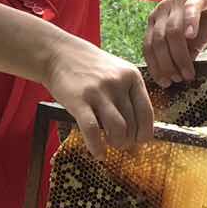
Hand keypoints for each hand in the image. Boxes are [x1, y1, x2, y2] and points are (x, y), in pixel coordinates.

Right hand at [42, 37, 153, 151]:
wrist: (59, 54)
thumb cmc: (91, 68)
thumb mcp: (117, 72)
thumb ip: (129, 95)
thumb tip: (140, 128)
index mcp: (132, 77)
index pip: (147, 112)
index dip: (145, 132)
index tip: (140, 141)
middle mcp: (118, 83)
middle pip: (133, 123)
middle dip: (129, 140)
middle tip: (122, 144)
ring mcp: (98, 92)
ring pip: (118, 129)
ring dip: (117, 143)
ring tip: (111, 144)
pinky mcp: (79, 101)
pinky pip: (92, 131)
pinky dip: (97, 147)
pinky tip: (98, 153)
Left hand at [144, 0, 206, 85]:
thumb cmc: (204, 14)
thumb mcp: (193, 38)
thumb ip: (186, 52)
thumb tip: (180, 75)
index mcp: (156, 21)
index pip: (149, 46)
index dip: (156, 66)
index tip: (165, 82)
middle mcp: (162, 10)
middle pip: (159, 41)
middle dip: (167, 64)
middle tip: (178, 79)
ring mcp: (177, 1)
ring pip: (173, 31)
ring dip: (180, 54)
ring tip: (188, 71)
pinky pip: (189, 10)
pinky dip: (189, 24)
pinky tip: (191, 37)